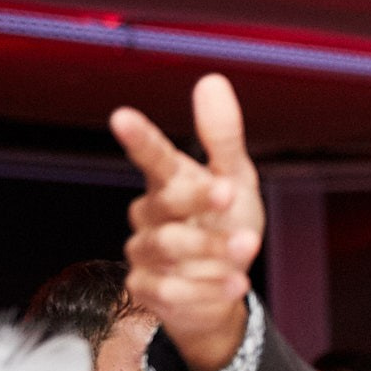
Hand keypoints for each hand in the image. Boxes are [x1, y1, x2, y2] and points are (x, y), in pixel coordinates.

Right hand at [113, 74, 263, 370]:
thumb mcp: (236, 179)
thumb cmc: (225, 223)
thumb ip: (223, 138)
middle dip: (198, 200)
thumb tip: (212, 81)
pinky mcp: (148, 289)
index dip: (139, 138)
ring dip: (214, 249)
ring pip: (170, 248)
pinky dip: (209, 287)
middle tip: (230, 194)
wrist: (225, 288)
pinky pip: (173, 290)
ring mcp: (145, 252)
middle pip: (164, 202)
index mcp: (170, 181)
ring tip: (249, 248)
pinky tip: (236, 284)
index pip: (152, 156)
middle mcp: (150, 214)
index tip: (122, 117)